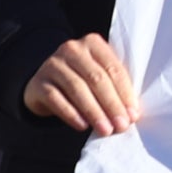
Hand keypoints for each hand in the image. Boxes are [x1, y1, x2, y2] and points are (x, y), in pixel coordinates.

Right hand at [22, 32, 139, 135]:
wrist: (45, 84)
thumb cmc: (82, 79)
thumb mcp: (99, 75)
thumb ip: (115, 87)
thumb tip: (131, 115)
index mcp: (93, 43)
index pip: (113, 69)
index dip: (125, 93)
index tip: (133, 115)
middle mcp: (72, 49)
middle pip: (96, 79)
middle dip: (111, 105)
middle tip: (121, 125)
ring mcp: (52, 64)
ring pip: (77, 89)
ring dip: (94, 112)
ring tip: (105, 129)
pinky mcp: (38, 82)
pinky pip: (56, 99)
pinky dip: (71, 114)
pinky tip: (82, 126)